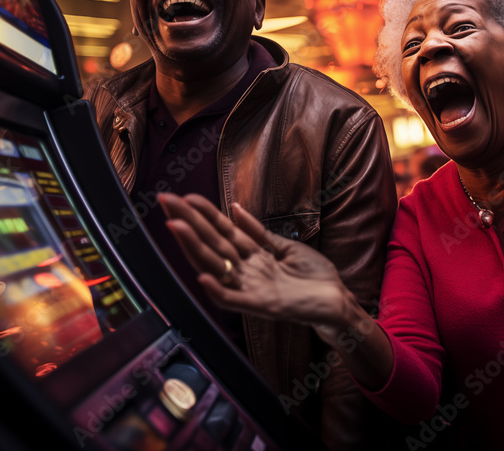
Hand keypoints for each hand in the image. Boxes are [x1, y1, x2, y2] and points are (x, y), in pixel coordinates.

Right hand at [158, 193, 351, 329]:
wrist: (337, 302)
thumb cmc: (314, 276)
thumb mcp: (285, 247)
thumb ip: (258, 232)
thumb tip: (235, 208)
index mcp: (252, 256)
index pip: (222, 231)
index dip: (204, 213)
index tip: (185, 196)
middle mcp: (246, 271)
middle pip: (212, 243)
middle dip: (189, 221)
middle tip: (166, 200)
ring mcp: (252, 288)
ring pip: (216, 266)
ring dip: (194, 247)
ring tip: (176, 226)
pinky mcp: (263, 306)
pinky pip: (234, 300)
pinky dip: (218, 291)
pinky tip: (203, 278)